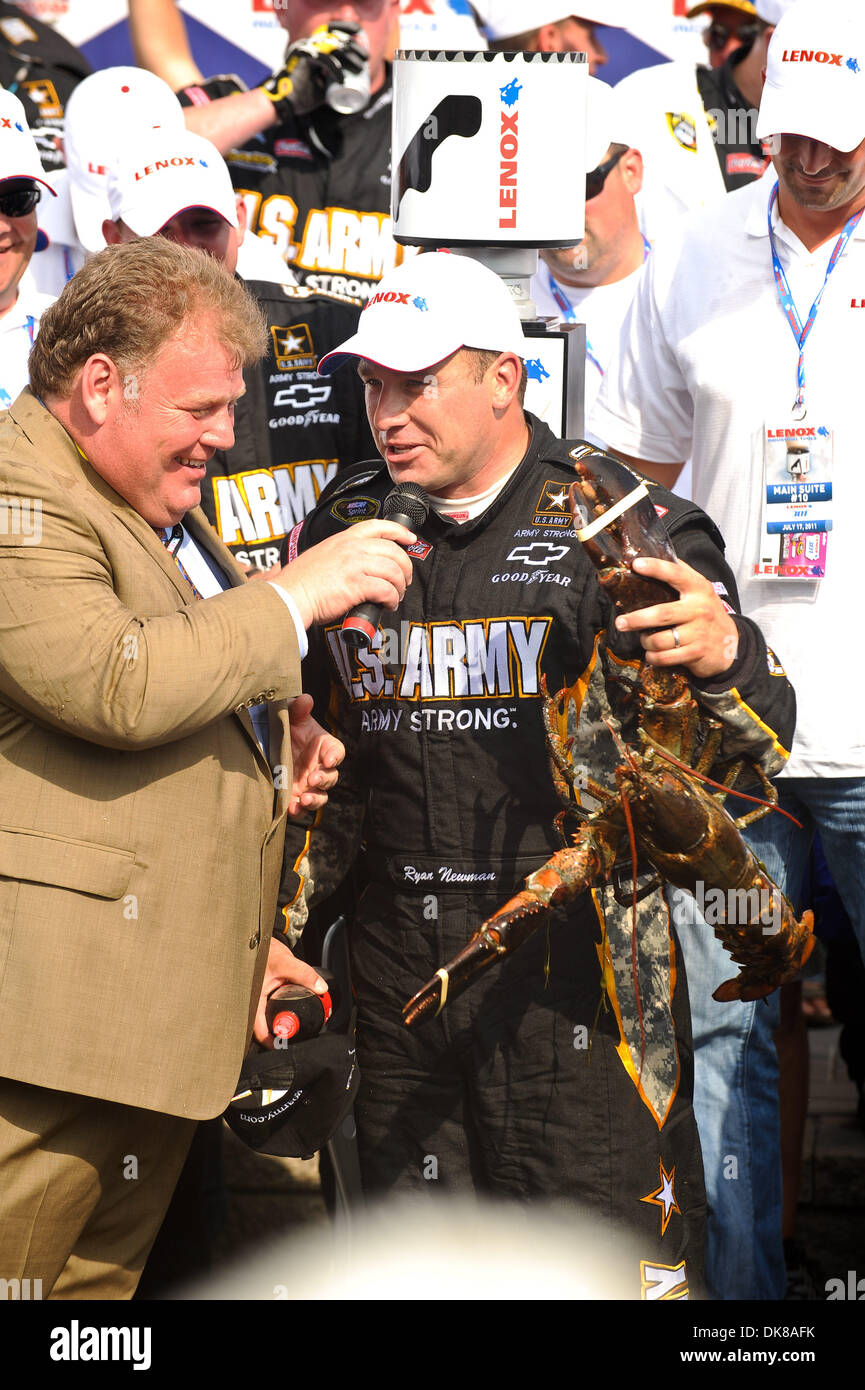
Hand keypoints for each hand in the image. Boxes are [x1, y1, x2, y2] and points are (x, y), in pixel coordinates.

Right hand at [254, 936, 327, 1047]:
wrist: (259, 939)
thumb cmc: (267, 951)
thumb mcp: (286, 963)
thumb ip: (304, 975)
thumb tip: (321, 989)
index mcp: (252, 998)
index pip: (258, 1029)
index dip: (270, 1041)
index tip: (282, 1046)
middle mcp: (250, 1002)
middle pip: (260, 1028)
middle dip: (274, 1036)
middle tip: (289, 1040)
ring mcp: (254, 1000)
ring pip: (262, 1020)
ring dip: (274, 1026)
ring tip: (290, 1029)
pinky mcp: (259, 996)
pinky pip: (265, 1011)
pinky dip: (274, 1015)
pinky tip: (284, 1014)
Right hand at [259, 20, 367, 118]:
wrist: (284, 104)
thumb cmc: (301, 97)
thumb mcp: (322, 87)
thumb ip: (332, 82)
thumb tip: (350, 84)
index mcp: (313, 47)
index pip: (332, 31)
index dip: (347, 29)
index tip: (362, 41)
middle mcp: (309, 44)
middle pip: (335, 37)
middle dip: (354, 45)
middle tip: (366, 57)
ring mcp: (305, 50)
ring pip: (331, 47)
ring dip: (349, 56)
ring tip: (361, 67)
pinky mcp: (303, 58)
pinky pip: (322, 60)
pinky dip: (334, 69)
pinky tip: (342, 78)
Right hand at [271, 518, 415, 628]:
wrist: (289, 596)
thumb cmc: (302, 582)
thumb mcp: (323, 555)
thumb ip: (342, 555)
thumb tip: (360, 566)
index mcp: (344, 538)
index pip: (378, 526)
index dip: (399, 532)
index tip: (411, 539)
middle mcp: (351, 548)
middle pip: (393, 551)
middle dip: (405, 567)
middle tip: (404, 580)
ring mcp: (354, 565)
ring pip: (394, 571)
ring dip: (400, 586)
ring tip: (395, 596)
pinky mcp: (356, 585)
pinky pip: (386, 589)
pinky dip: (391, 599)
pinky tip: (387, 605)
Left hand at [286, 693, 343, 816]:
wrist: (265, 743)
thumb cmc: (284, 728)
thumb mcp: (289, 716)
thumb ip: (297, 709)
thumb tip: (306, 699)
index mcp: (323, 747)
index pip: (337, 752)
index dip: (336, 756)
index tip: (328, 759)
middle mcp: (320, 767)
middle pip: (331, 777)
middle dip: (324, 780)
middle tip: (313, 779)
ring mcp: (309, 785)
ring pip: (321, 797)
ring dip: (316, 800)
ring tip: (305, 800)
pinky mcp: (296, 797)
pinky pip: (302, 808)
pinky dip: (299, 810)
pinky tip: (291, 809)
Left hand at [613, 556, 738, 678]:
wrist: (731, 643)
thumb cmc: (707, 613)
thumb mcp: (701, 590)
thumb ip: (681, 574)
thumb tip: (651, 556)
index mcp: (699, 589)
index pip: (676, 574)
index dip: (656, 568)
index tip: (636, 565)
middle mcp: (699, 609)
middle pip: (661, 614)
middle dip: (636, 619)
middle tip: (620, 622)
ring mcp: (698, 633)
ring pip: (659, 640)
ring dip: (645, 641)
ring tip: (644, 639)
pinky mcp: (695, 653)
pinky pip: (665, 657)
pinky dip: (653, 656)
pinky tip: (652, 653)